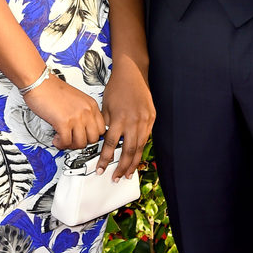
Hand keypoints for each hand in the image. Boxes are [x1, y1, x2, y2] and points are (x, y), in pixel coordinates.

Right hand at [25, 74, 106, 150]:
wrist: (39, 81)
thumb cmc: (52, 89)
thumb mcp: (76, 99)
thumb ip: (82, 112)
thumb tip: (83, 128)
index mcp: (91, 105)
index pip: (102, 129)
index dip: (92, 136)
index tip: (84, 137)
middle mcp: (86, 111)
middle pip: (94, 138)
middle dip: (82, 143)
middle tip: (73, 140)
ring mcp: (76, 117)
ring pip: (80, 143)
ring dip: (70, 145)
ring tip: (63, 140)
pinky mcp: (63, 122)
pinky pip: (66, 142)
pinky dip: (60, 144)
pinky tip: (56, 138)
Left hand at [99, 59, 154, 179]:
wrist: (133, 74)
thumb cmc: (116, 88)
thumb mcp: (105, 106)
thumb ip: (106, 124)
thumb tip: (103, 141)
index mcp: (119, 119)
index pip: (111, 145)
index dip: (106, 160)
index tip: (100, 170)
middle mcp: (133, 122)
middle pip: (128, 151)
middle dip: (121, 167)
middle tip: (116, 178)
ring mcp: (144, 121)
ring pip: (139, 147)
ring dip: (133, 163)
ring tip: (128, 174)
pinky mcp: (151, 118)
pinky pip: (146, 138)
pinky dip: (141, 150)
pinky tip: (137, 158)